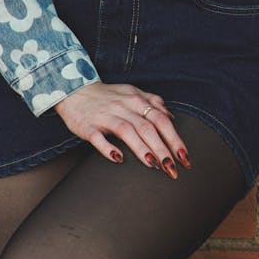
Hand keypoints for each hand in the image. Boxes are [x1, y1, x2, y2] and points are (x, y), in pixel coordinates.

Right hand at [54, 82, 188, 178]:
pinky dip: (108, 148)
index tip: (184, 157)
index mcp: (137, 100)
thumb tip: (171, 116)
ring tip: (154, 165)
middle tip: (173, 168)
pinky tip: (118, 159)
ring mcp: (105, 116)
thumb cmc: (108, 96)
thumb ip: (152, 102)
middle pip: (147, 127)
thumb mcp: (132, 92)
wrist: (75, 91)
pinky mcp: (88, 126)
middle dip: (162, 149)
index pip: (161, 119)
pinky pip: (98, 138)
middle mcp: (123, 107)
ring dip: (142, 148)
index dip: (174, 138)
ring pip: (127, 131)